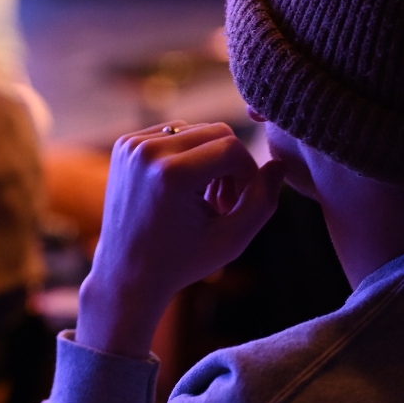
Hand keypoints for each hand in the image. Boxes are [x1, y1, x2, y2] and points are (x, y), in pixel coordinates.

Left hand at [76, 123, 283, 360]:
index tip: (237, 204)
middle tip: (222, 203)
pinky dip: (186, 155)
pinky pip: (173, 133)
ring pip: (197, 130)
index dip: (247, 174)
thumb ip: (263, 201)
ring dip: (209, 159)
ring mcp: (131, 145)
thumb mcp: (232, 240)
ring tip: (203, 199)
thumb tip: (278, 164)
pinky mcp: (125, 144)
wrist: (126, 273)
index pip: (233, 147)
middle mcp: (148, 151)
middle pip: (217, 131)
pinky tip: (182, 190)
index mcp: (172, 174)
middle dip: (230, 164)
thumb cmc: (182, 262)